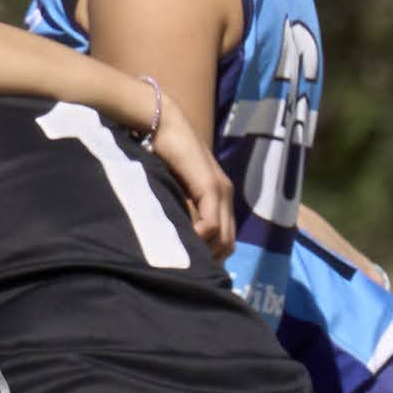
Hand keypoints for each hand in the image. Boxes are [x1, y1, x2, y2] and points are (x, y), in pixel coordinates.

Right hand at [152, 97, 235, 257]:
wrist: (165, 123)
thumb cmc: (163, 151)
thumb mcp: (174, 186)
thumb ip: (180, 204)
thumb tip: (171, 231)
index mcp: (219, 196)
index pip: (226, 238)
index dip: (211, 255)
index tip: (192, 266)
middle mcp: (225, 195)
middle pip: (228, 243)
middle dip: (210, 259)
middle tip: (187, 269)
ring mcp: (220, 191)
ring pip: (224, 237)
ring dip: (205, 252)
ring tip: (183, 258)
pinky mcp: (210, 186)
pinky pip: (212, 223)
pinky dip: (200, 237)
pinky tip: (184, 240)